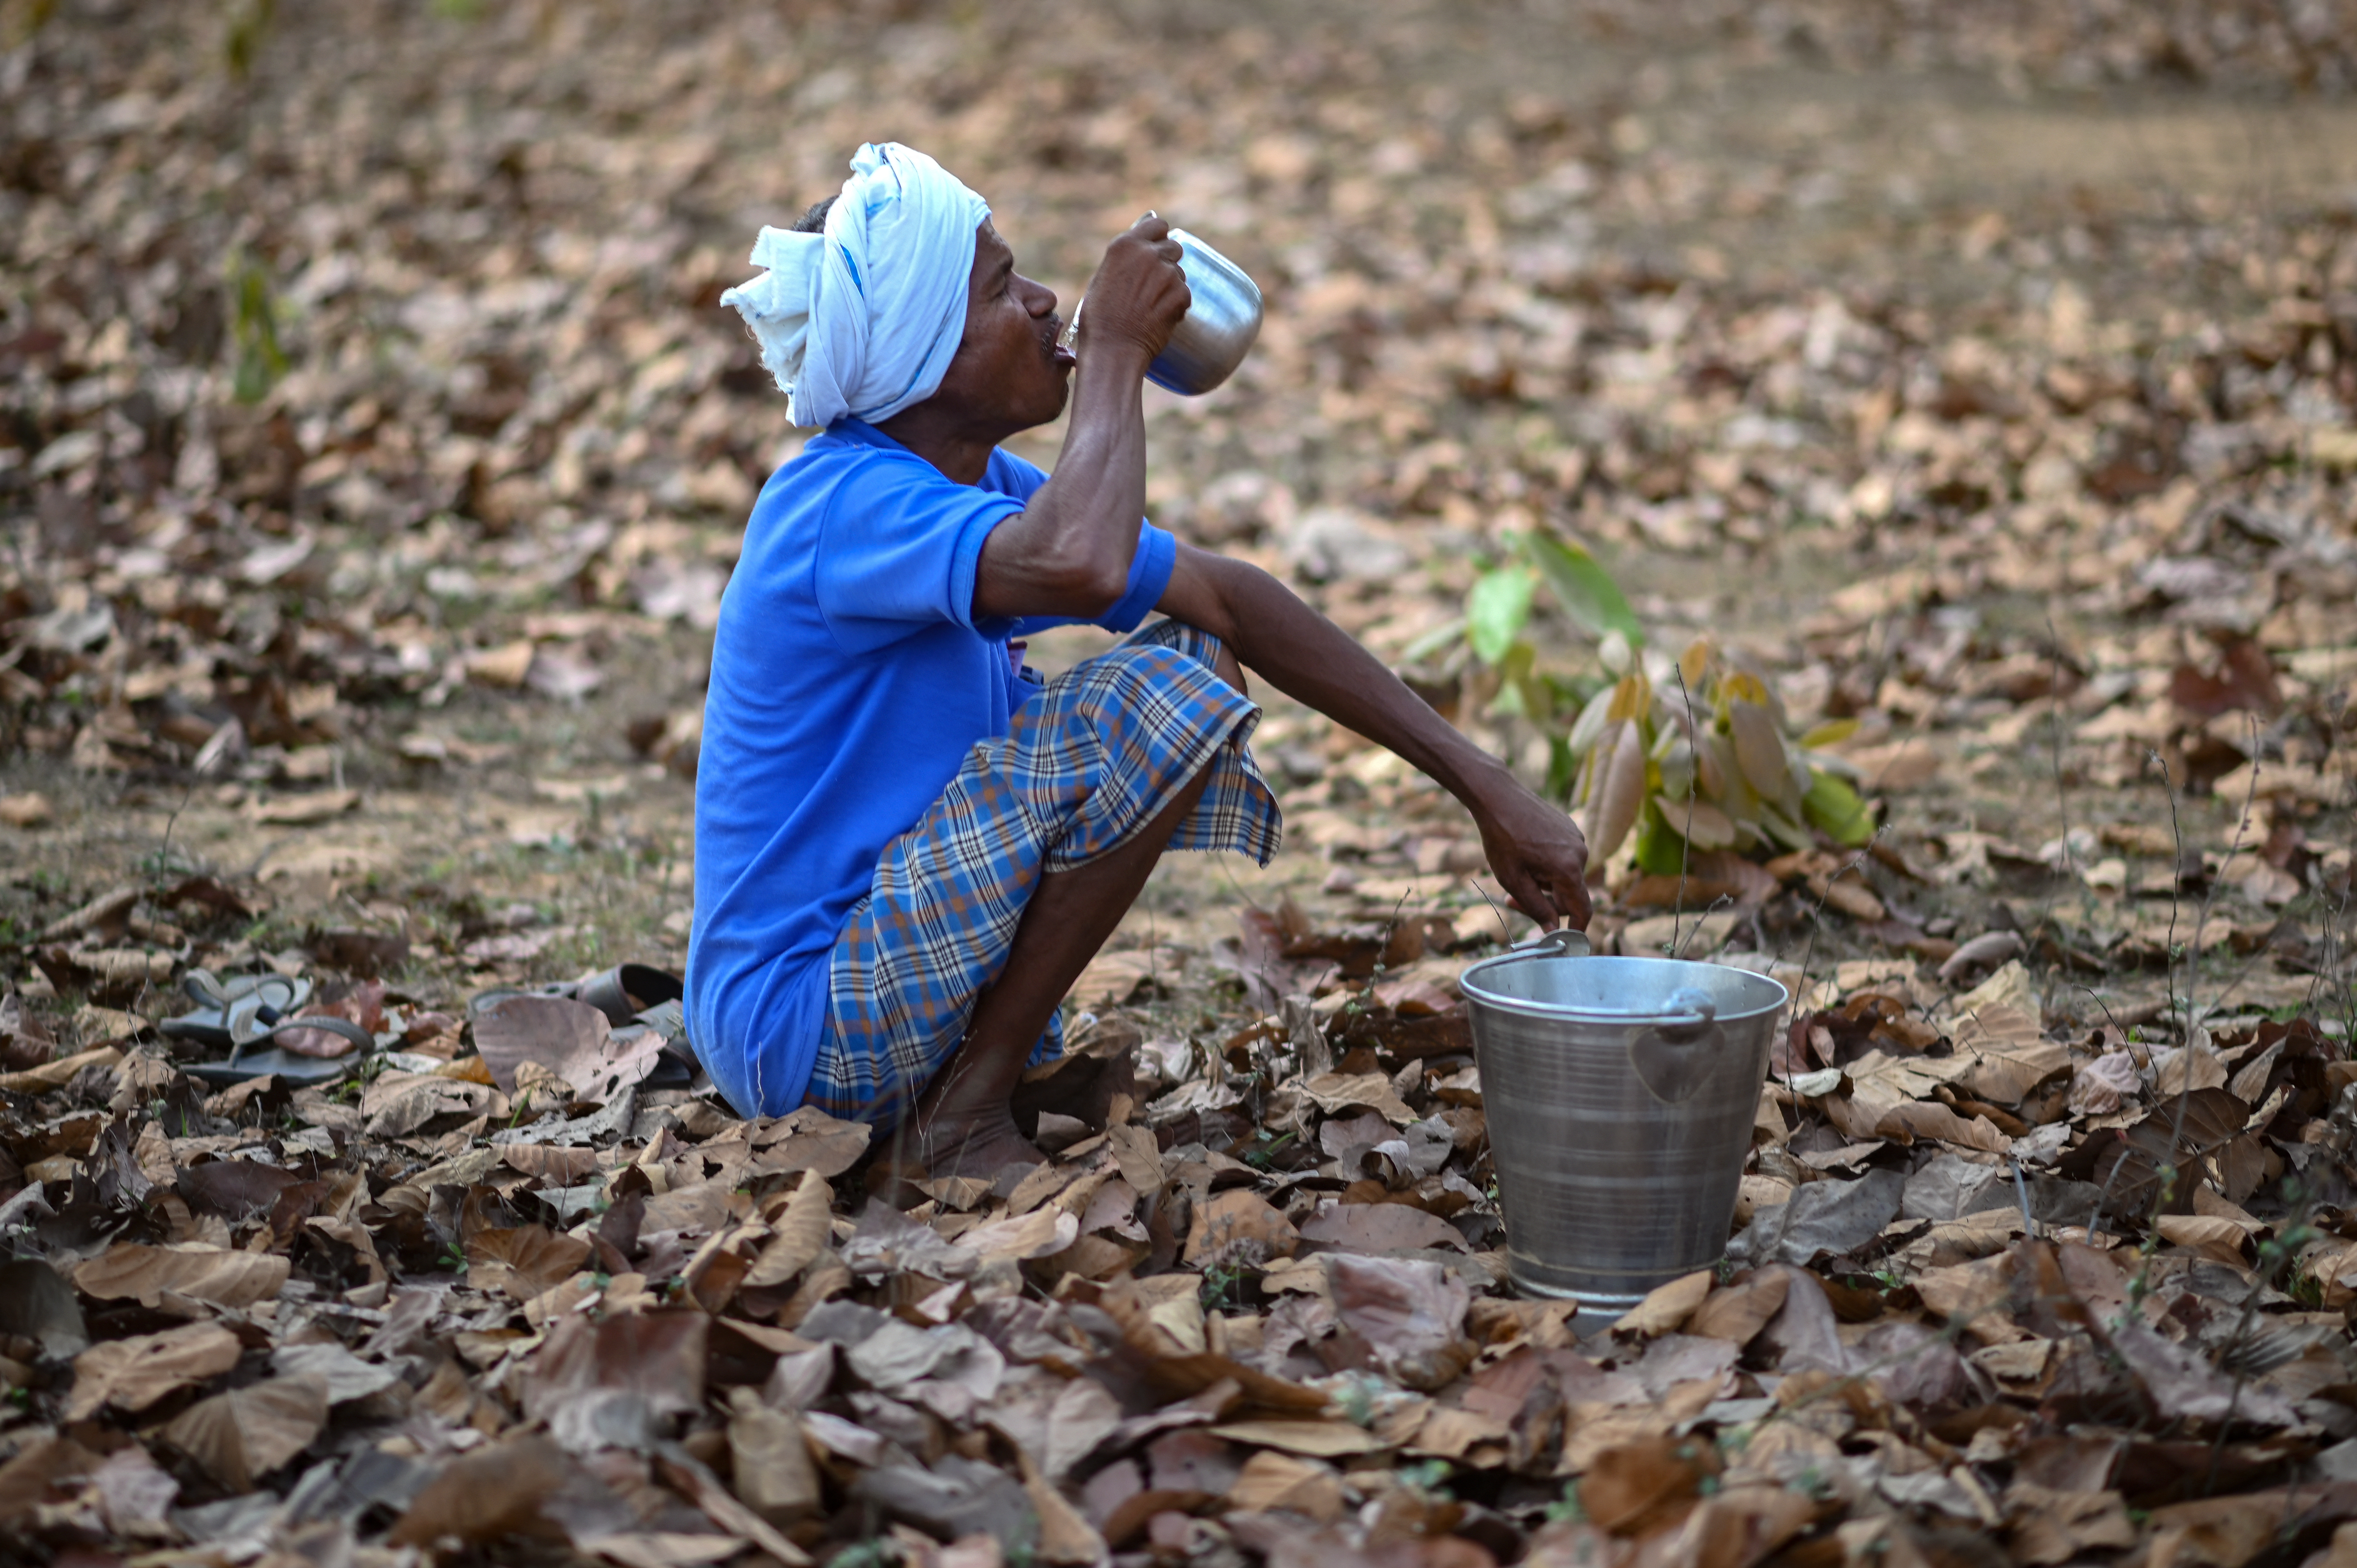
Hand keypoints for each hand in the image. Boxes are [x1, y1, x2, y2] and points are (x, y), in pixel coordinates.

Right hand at [1075, 213, 1190, 362]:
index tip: (1156, 249)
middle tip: (1154, 285)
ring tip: (1151, 307)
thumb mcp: (1103, 278)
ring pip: (1180, 273)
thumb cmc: (1100, 319)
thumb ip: (1125, 259)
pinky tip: (1159, 318)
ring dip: (1171, 287)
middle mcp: (1147, 254)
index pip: (1157, 224)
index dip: (1159, 237)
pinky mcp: (1179, 294)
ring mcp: (1166, 273)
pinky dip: (1176, 306)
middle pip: (1174, 247)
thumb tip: (1142, 247)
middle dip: (1168, 262)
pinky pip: (1185, 294)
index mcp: (1125, 245)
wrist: (1113, 349)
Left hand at [1471, 778, 1591, 930]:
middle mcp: (1580, 853)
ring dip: (1544, 882)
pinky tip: (1526, 852)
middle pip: (1570, 894)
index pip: (1583, 910)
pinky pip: (1563, 858)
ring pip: (1565, 876)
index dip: (1576, 930)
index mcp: (1569, 869)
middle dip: (1545, 902)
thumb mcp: (1513, 880)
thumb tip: (1552, 932)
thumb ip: (1536, 908)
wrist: (1498, 797)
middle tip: (1512, 900)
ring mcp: (1577, 838)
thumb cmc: (1501, 838)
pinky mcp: (1570, 828)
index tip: (1564, 941)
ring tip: (1517, 868)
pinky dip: (1547, 864)